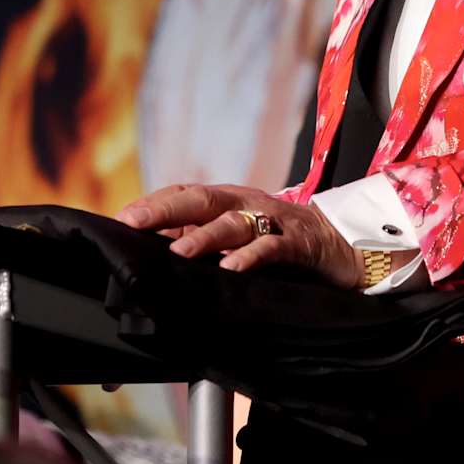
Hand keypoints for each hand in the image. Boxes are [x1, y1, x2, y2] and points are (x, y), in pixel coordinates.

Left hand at [118, 184, 359, 288]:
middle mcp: (246, 203)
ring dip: (204, 236)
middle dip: (166, 210)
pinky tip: (232, 269)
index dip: (154, 203)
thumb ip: (205, 237)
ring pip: (233, 223)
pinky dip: (251, 257)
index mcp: (229, 200)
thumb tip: (157, 253)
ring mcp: (272, 221)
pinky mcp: (297, 243)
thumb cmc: (280, 239)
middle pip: (202, 201)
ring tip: (178, 251)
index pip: (185, 194)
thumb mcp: (240, 234)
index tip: (122, 219)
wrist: (341, 242)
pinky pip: (272, 247)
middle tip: (134, 224)